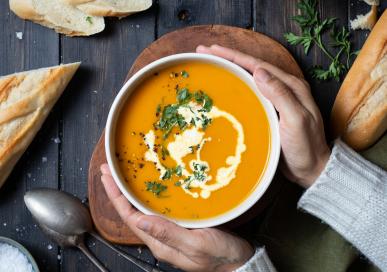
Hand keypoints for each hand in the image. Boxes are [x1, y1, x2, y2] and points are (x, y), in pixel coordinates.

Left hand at [100, 164, 253, 271]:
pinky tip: (151, 186)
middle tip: (110, 170)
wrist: (239, 261)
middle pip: (132, 212)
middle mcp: (161, 237)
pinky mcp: (181, 226)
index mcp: (161, 243)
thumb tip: (139, 221)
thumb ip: (168, 233)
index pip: (130, 218)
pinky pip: (158, 209)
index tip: (107, 177)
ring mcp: (170, 232)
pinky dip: (150, 195)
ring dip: (131, 192)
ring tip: (123, 175)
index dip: (116, 197)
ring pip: (143, 210)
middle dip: (118, 191)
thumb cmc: (221, 256)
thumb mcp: (196, 244)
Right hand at [196, 45, 330, 187]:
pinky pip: (250, 92)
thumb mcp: (296, 120)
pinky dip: (236, 84)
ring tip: (212, 62)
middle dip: (229, 57)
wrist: (312, 169)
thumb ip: (280, 95)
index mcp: (291, 86)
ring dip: (231, 68)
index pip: (258, 65)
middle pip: (252, 67)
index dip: (234, 56)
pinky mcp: (270, 110)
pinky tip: (225, 85)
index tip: (213, 50)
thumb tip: (258, 71)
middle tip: (205, 51)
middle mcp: (284, 88)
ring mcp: (276, 99)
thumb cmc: (305, 147)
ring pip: (250, 77)